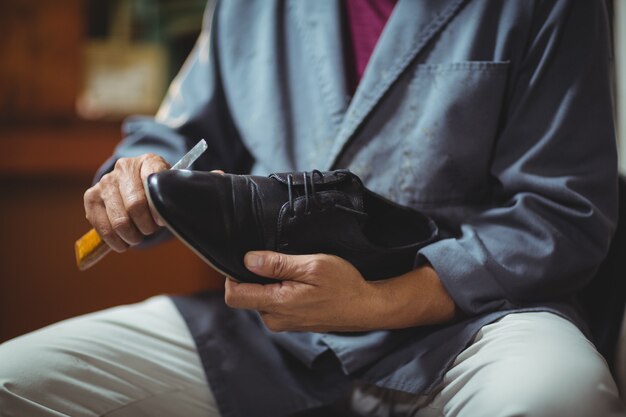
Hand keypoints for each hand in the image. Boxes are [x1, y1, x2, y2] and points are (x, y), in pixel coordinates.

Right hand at [83, 154, 169, 251]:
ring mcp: (105, 182)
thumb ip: (169, 196)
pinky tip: (123, 241)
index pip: (153, 182)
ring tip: (137, 236)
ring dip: (132, 236)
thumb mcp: (168, 188)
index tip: (161, 220)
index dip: (158, 207)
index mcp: (147, 161)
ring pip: (120, 221)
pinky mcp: (91, 197)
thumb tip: (165, 216)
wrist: (134, 185)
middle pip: (135, 206)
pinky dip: (116, 241)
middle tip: (150, 230)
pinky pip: (103, 228)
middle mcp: (123, 168)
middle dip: (146, 226)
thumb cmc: (155, 191)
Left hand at [225, 251, 456, 332]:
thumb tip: (247, 260)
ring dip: (270, 284)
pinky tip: (301, 282)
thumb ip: (278, 263)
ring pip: (260, 299)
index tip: (249, 259)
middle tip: (280, 261)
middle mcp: (275, 319)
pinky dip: (281, 291)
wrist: (366, 307)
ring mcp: (284, 323)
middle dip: (254, 277)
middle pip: (245, 296)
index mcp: (277, 304)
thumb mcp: (312, 266)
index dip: (232, 275)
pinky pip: (274, 305)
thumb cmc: (344, 285)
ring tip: (295, 271)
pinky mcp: (292, 322)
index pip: (234, 295)